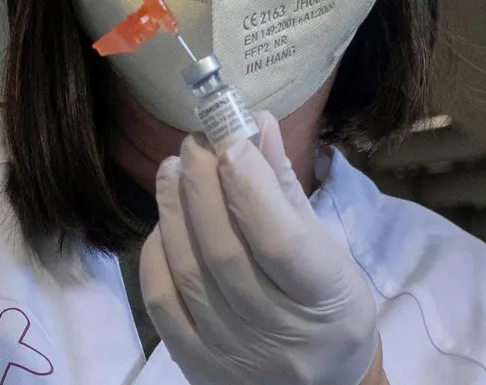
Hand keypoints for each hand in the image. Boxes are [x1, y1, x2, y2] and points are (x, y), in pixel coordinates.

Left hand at [142, 112, 381, 384]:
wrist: (321, 384)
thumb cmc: (329, 304)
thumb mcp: (328, 249)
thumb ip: (287, 191)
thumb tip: (257, 125)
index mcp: (327, 301)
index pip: (282, 243)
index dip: (250, 187)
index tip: (230, 139)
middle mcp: (279, 335)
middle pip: (225, 252)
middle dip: (203, 186)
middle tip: (195, 143)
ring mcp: (233, 354)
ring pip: (188, 271)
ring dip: (173, 209)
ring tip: (172, 167)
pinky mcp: (196, 364)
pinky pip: (161, 300)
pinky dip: (156, 251)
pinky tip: (163, 220)